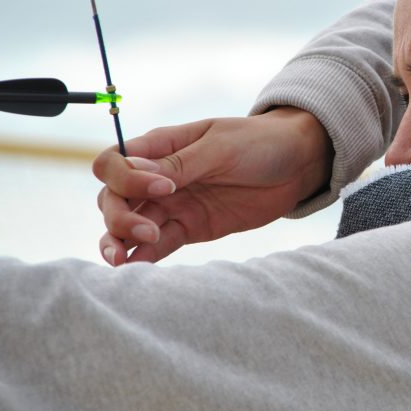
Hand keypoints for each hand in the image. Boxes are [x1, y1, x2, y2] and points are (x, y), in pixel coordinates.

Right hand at [92, 108, 332, 264]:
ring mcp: (172, 205)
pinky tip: (137, 267)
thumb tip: (134, 171)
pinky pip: (157, 245)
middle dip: (118, 217)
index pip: (114, 163)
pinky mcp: (190, 228)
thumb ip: (180, 163)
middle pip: (113, 198)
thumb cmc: (259, 142)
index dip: (125, 178)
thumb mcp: (221, 146)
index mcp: (161, 147)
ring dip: (119, 241)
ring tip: (123, 260)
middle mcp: (158, 177)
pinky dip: (143, 256)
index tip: (163, 187)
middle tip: (147, 231)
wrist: (298, 164)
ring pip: (127, 225)